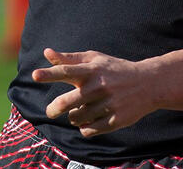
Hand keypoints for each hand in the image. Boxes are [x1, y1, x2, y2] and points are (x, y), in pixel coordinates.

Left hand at [32, 47, 157, 137]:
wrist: (148, 84)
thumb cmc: (115, 70)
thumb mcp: (95, 60)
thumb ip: (69, 59)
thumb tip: (46, 53)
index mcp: (92, 70)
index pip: (66, 71)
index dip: (49, 74)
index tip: (34, 75)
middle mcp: (99, 87)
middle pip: (67, 102)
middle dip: (54, 109)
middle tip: (51, 111)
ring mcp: (107, 105)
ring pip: (76, 118)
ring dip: (73, 117)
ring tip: (80, 110)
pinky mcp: (115, 120)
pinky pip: (88, 130)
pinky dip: (84, 126)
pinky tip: (89, 120)